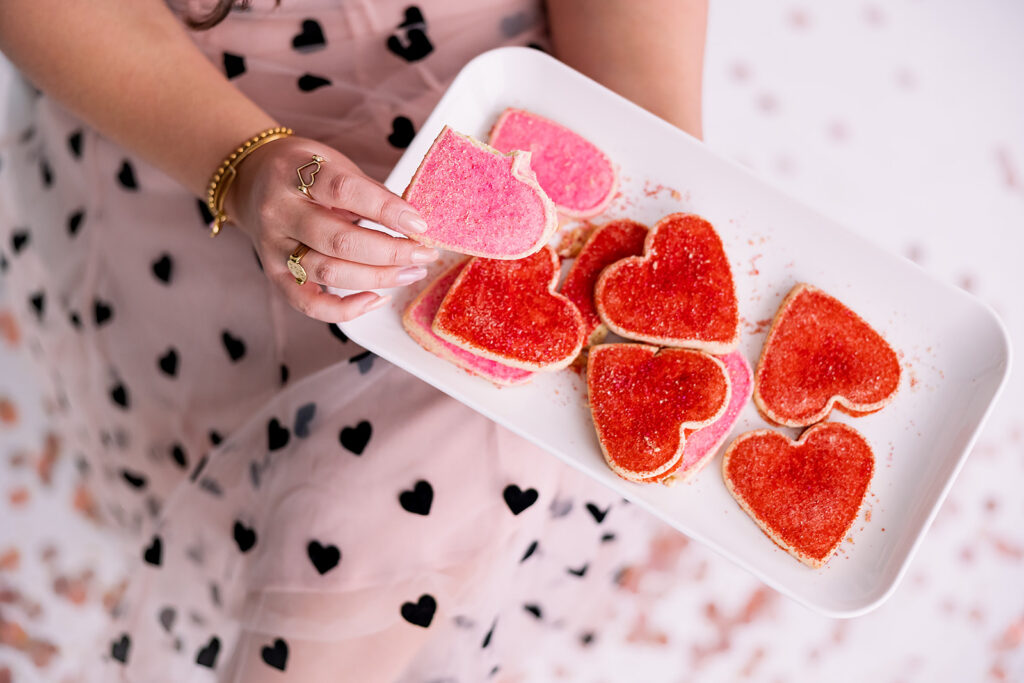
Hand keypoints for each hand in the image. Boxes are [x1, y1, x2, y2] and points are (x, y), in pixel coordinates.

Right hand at [225, 136, 437, 321]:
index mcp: (293, 174)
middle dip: (391, 252)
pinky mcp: (275, 277)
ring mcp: (273, 249)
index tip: (419, 224)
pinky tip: (377, 299)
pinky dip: (346, 309)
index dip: (386, 210)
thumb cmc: (304, 173)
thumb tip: (414, 223)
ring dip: (378, 278)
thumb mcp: (334, 165)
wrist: (251, 182)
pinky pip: (310, 304)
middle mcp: (278, 212)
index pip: (343, 192)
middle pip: (339, 241)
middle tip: (424, 255)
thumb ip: (370, 192)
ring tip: (411, 273)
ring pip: (329, 273)